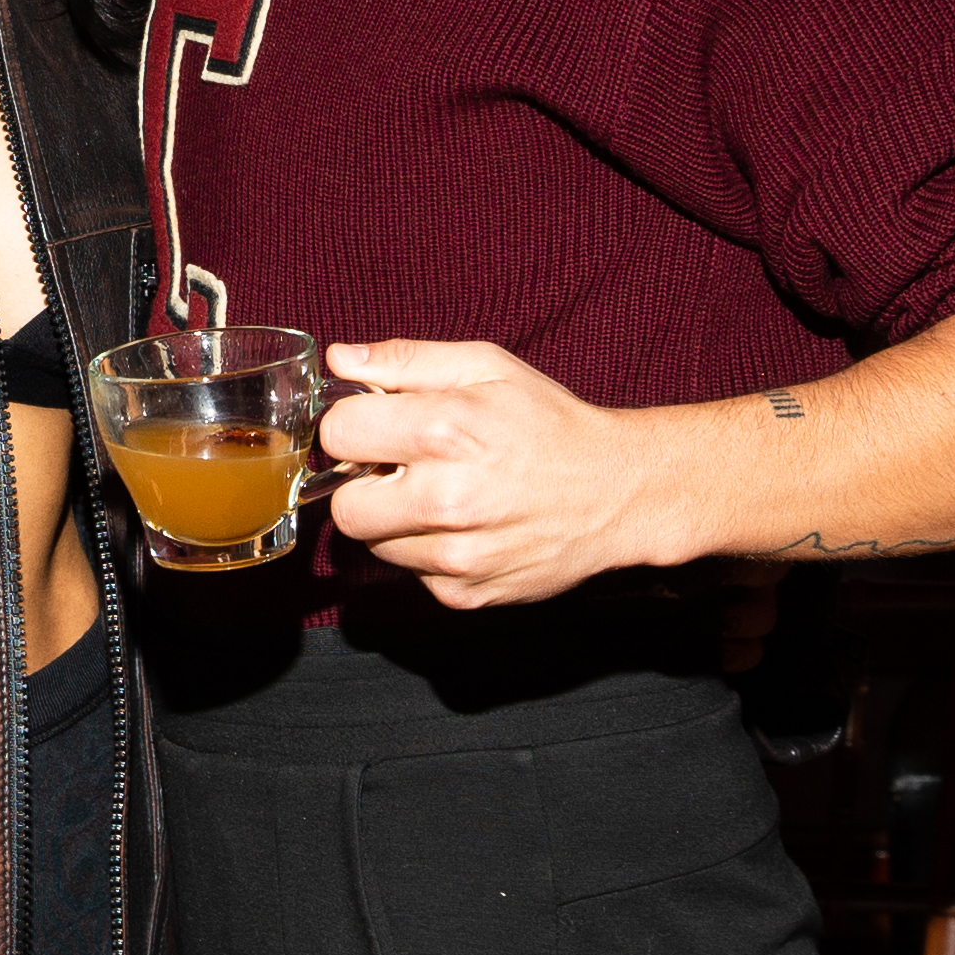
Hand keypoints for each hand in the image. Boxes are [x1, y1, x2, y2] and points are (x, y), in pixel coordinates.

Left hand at [316, 337, 663, 606]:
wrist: (617, 492)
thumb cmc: (549, 423)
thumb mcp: (485, 367)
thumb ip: (405, 360)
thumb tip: (341, 360)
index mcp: (443, 432)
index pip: (337, 435)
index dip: (353, 426)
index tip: (376, 426)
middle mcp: (445, 500)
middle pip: (344, 507)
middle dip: (363, 485)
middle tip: (400, 468)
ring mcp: (455, 557)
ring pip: (376, 544)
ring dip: (396, 521)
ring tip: (443, 495)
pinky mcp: (465, 594)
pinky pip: (412, 574)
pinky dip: (427, 551)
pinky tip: (465, 527)